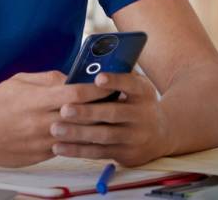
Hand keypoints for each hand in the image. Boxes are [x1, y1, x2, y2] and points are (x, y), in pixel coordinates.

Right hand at [0, 71, 110, 166]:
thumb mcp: (19, 80)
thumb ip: (47, 78)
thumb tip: (70, 77)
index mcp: (37, 99)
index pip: (76, 93)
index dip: (97, 89)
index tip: (111, 84)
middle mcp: (41, 121)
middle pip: (82, 115)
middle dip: (102, 108)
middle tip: (117, 103)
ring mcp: (41, 141)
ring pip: (77, 136)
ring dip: (94, 128)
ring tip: (108, 121)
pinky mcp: (38, 155)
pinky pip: (65, 148)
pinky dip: (77, 142)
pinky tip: (87, 137)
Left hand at [50, 71, 168, 166]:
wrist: (162, 134)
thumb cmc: (136, 102)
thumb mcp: (136, 87)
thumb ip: (118, 76)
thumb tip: (89, 64)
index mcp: (142, 92)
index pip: (130, 84)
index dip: (115, 81)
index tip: (98, 78)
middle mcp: (142, 115)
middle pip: (113, 113)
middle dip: (88, 112)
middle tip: (65, 109)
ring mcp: (135, 137)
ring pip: (104, 135)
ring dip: (78, 133)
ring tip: (56, 129)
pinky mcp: (126, 154)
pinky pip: (99, 153)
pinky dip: (78, 150)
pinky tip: (59, 147)